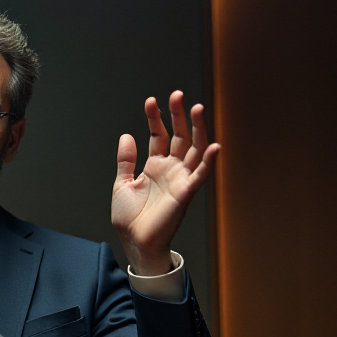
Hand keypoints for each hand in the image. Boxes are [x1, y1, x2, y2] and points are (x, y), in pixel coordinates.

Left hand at [111, 91, 219, 274]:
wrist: (135, 241)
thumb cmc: (130, 218)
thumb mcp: (122, 183)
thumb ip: (126, 160)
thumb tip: (127, 135)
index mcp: (155, 166)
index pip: (159, 135)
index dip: (156, 118)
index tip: (151, 101)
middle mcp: (171, 169)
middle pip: (179, 136)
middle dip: (179, 115)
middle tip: (177, 95)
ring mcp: (180, 179)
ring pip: (194, 149)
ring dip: (198, 129)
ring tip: (197, 108)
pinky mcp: (186, 193)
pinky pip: (200, 175)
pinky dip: (208, 161)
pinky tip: (214, 145)